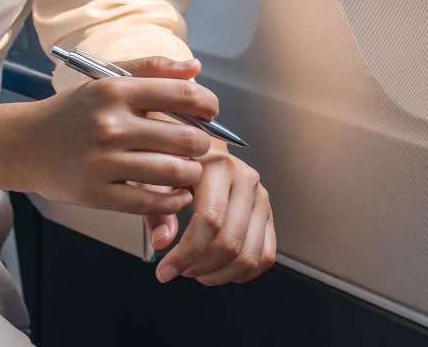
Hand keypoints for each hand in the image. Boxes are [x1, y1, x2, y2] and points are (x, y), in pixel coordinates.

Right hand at [17, 55, 217, 215]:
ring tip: (188, 171)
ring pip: (175, 173)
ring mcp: (104, 161)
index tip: (210, 112)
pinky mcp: (97, 193)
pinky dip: (173, 200)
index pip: (183, 94)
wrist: (24, 144)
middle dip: (203, 145)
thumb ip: (152, 69)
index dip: (208, 105)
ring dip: (192, 175)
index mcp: (115, 91)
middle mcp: (111, 125)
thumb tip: (195, 68)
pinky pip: (152, 202)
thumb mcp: (106, 80)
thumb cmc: (72, 112)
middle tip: (199, 147)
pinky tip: (175, 193)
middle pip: (186, 139)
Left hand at [153, 136, 275, 285]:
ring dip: (220, 274)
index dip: (186, 253)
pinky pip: (265, 256)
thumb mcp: (157, 180)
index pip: (209, 220)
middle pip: (230, 242)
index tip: (165, 271)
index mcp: (219, 166)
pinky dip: (241, 273)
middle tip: (180, 271)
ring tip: (197, 271)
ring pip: (249, 255)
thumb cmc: (178, 167)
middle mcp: (247, 180)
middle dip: (200, 267)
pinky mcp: (269, 215)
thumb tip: (162, 242)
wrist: (202, 153)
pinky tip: (219, 270)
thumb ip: (157, 211)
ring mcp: (262, 198)